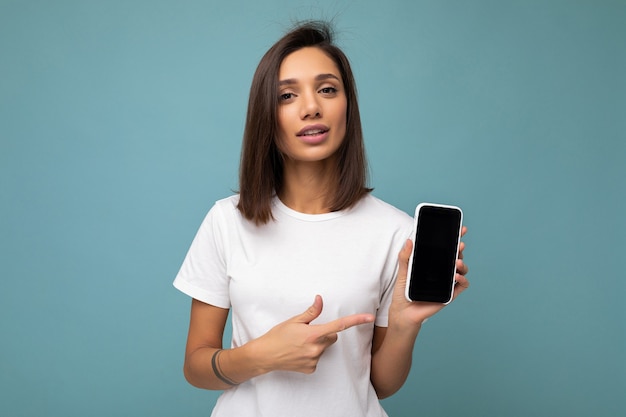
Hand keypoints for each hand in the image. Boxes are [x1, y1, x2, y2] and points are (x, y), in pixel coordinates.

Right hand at [251, 295, 373, 373]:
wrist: (264, 356)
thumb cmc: (277, 335)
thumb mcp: (294, 320)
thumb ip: (311, 312)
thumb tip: (320, 299)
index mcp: (313, 334)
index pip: (339, 325)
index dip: (356, 320)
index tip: (369, 318)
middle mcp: (316, 348)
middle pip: (332, 337)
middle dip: (324, 333)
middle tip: (307, 332)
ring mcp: (314, 360)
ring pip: (324, 347)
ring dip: (317, 343)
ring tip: (299, 343)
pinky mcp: (311, 369)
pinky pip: (318, 358)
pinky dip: (311, 354)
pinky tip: (298, 353)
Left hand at [390, 226, 469, 329]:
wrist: (403, 312)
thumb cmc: (404, 292)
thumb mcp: (403, 271)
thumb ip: (405, 256)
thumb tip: (409, 240)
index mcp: (433, 263)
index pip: (445, 248)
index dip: (454, 238)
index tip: (460, 229)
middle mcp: (442, 271)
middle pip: (456, 256)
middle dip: (460, 248)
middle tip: (459, 243)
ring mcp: (447, 282)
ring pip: (462, 269)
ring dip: (463, 264)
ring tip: (457, 261)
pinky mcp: (449, 294)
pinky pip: (462, 285)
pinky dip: (463, 279)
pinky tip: (456, 276)